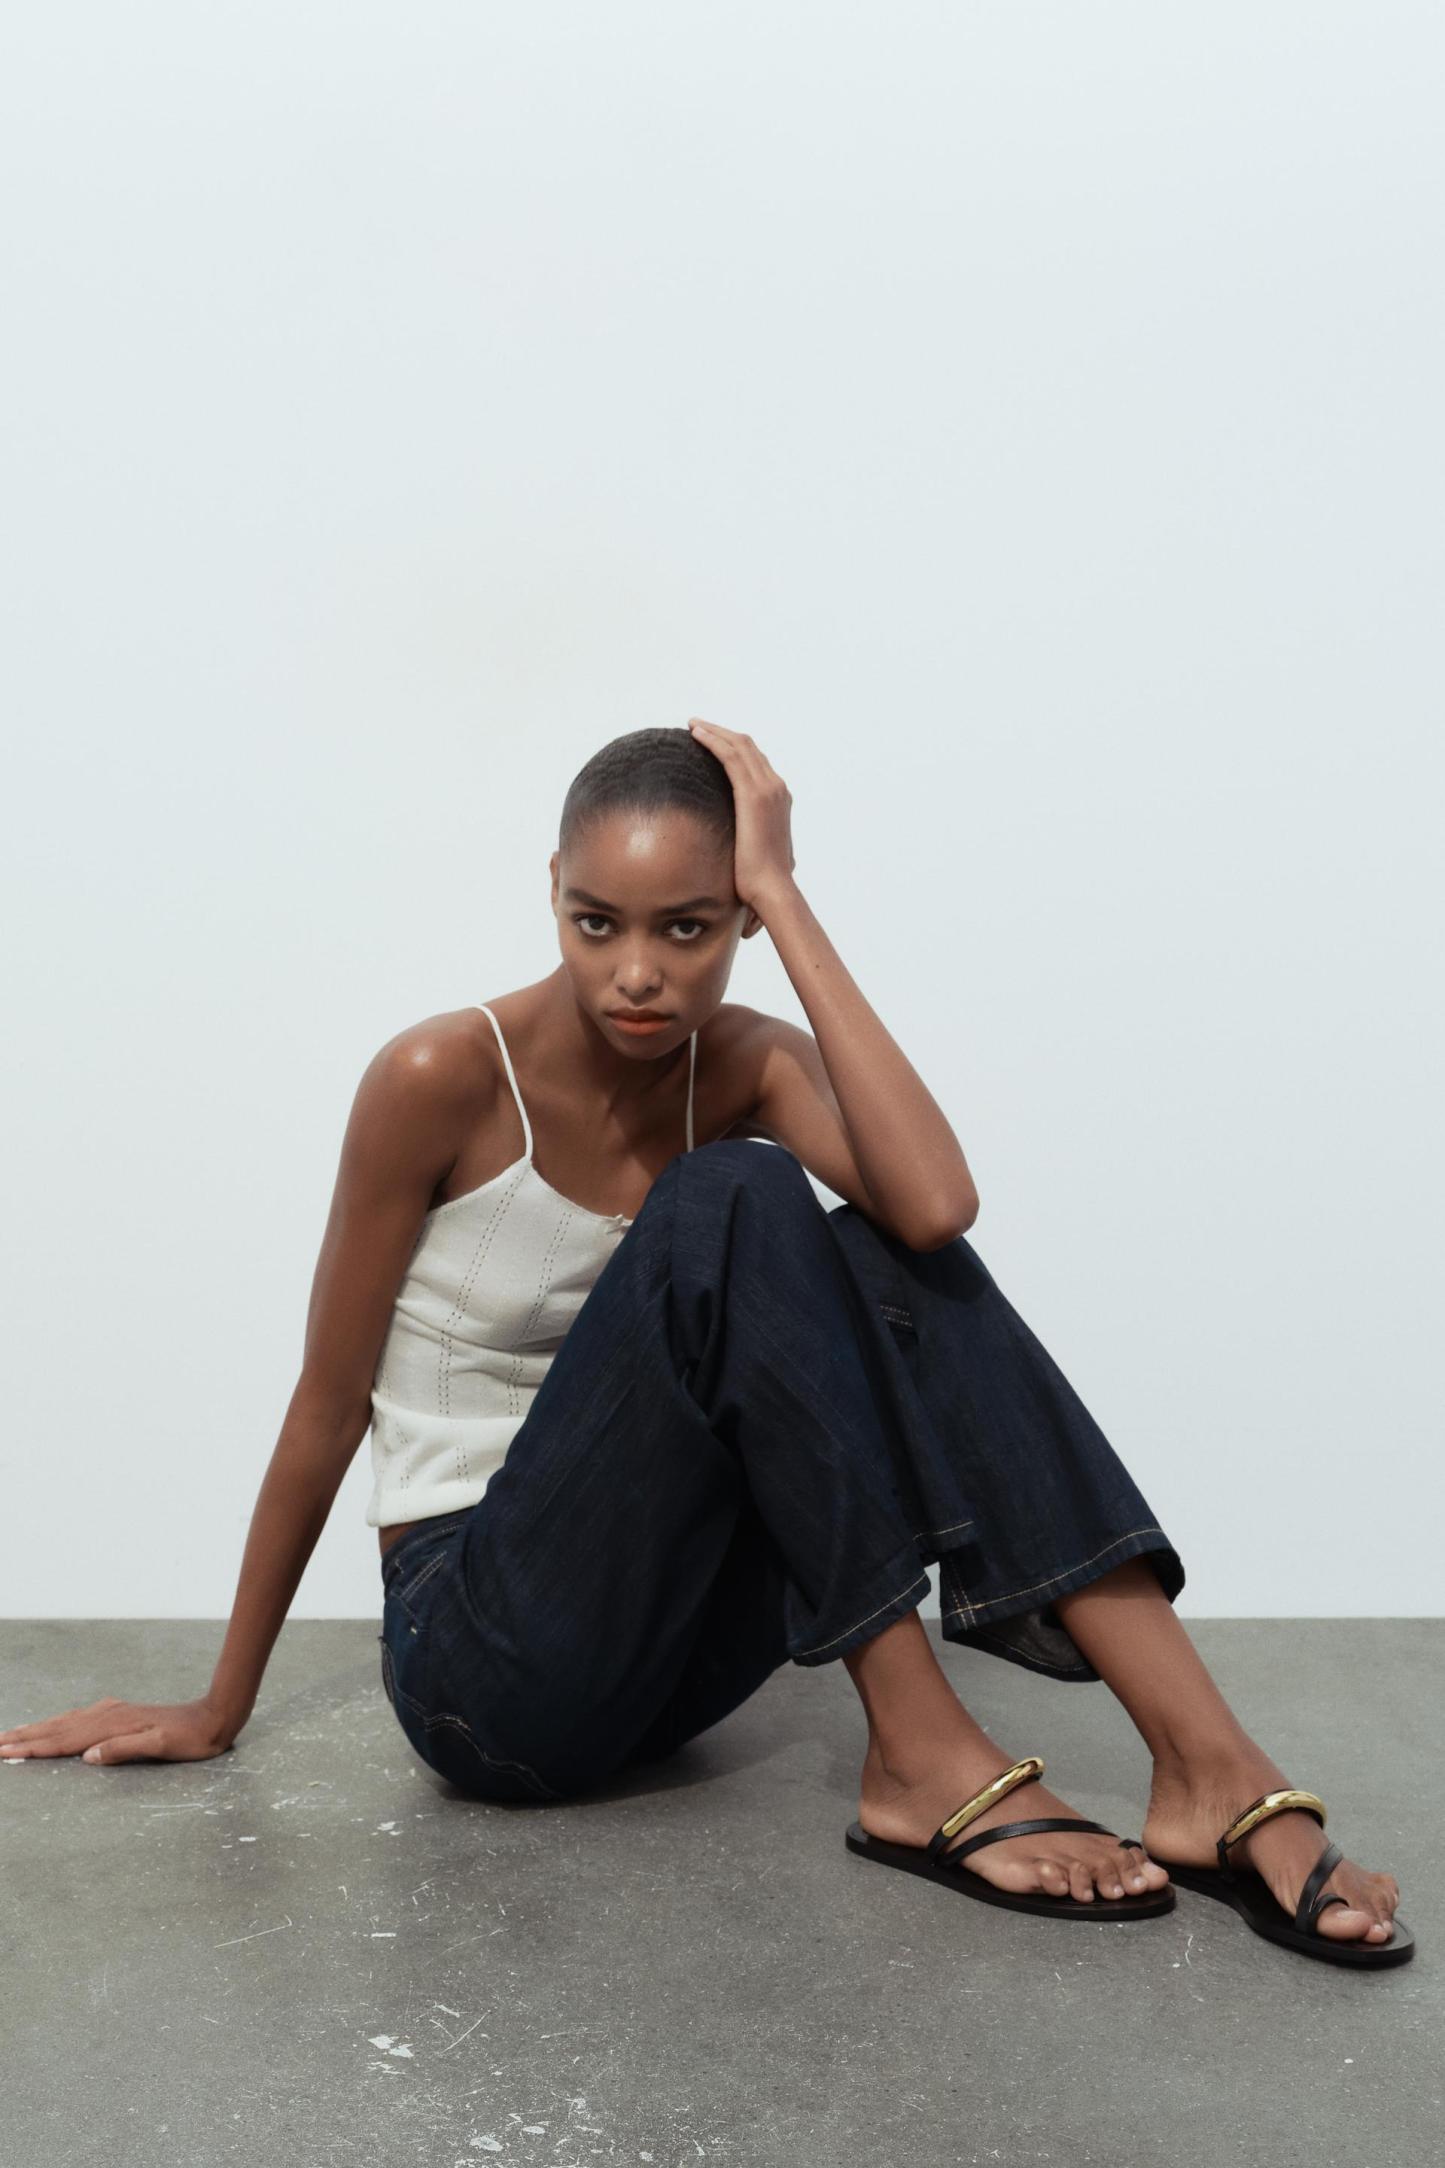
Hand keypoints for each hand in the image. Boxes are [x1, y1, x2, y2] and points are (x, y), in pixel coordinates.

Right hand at [0, 1695, 236, 1765]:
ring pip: (63, 1722)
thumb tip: (88, 1756)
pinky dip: (56, 1724)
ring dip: (36, 1730)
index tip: (4, 1752)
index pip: (63, 1740)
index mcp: (111, 1725)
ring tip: (11, 1735)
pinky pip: (76, 1719)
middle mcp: (106, 1714)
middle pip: (56, 1728)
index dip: (32, 1748)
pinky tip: (53, 1726)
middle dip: (23, 1737)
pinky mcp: (118, 1713)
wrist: (212, 1717)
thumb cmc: (188, 1739)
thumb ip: (124, 1750)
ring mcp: (111, 1712)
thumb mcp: (160, 1747)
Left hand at [686, 719, 795, 910]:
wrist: (772, 888)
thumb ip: (752, 844)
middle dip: (723, 734)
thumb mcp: (758, 855)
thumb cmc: (762, 881)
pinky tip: (696, 735)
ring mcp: (767, 789)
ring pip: (739, 746)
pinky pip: (730, 755)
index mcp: (779, 800)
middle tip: (699, 727)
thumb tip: (742, 854)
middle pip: (749, 748)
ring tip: (693, 725)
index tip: (713, 743)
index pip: (756, 763)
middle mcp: (776, 788)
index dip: (734, 748)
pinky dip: (713, 740)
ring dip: (715, 731)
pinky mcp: (752, 794)